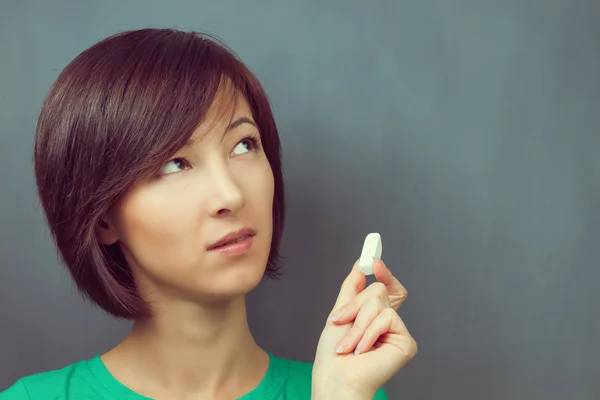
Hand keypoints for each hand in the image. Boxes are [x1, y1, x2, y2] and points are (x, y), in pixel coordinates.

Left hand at [312, 258, 417, 398]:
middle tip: (341, 321)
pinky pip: (387, 317)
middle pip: (380, 291)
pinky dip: (369, 332)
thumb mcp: (340, 313)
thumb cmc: (334, 354)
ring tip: (350, 345)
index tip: (373, 260)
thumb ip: (352, 287)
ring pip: (380, 303)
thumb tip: (361, 264)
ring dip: (357, 324)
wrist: (336, 376)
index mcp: (375, 317)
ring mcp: (398, 331)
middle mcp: (389, 322)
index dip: (384, 273)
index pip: (388, 288)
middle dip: (355, 306)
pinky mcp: (406, 342)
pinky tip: (363, 350)